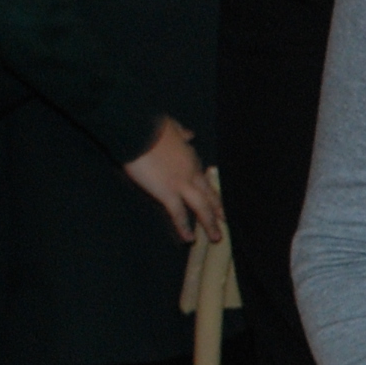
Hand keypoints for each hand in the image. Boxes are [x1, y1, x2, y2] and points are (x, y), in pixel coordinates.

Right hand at [122, 119, 222, 241]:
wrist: (139, 129)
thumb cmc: (152, 125)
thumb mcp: (173, 127)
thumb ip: (182, 133)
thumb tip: (190, 134)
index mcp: (191, 157)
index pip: (204, 177)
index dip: (210, 189)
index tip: (215, 197)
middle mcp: (191, 173)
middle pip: (209, 195)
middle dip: (218, 209)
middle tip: (226, 221)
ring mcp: (181, 184)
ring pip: (201, 208)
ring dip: (209, 224)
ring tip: (216, 237)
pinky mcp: (167, 192)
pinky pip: (178, 214)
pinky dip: (183, 227)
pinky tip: (188, 239)